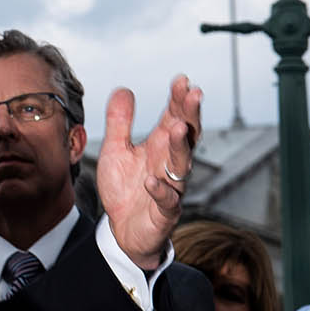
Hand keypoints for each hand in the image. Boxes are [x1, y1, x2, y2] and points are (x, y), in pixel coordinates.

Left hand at [98, 74, 202, 268]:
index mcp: (160, 146)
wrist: (122, 230)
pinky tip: (151, 181)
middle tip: (194, 94)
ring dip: (181, 147)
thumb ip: (119, 122)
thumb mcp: (115, 150)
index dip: (178, 99)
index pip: (174, 117)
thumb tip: (124, 89)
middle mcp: (170, 164)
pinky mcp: (164, 212)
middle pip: (187, 136)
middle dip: (190, 115)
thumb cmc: (125, 188)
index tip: (181, 79)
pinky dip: (160, 191)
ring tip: (177, 128)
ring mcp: (171, 187)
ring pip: (181, 166)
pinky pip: (167, 201)